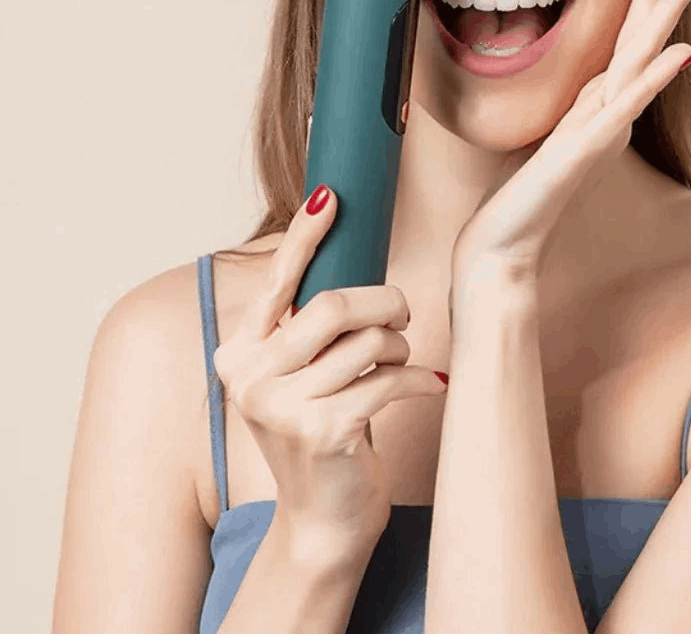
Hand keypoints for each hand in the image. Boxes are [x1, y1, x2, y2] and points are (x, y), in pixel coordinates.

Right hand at [212, 185, 447, 562]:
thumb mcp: (299, 375)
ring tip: (402, 362)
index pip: (276, 282)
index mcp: (239, 353)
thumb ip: (308, 325)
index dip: (305, 236)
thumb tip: (345, 250)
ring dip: (400, 346)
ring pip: (369, 341)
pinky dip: (418, 379)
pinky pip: (390, 379)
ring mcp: (282, 408)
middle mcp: (250, 378)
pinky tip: (426, 386)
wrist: (324, 518)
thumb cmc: (320, 428)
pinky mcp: (323, 431)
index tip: (330, 197)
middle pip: (334, 305)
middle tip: (404, 311)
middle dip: (385, 301)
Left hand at [450, 0, 690, 306]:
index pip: (627, 16)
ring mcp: (603, 123)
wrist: (507, 239)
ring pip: (643, 53)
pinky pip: (623, 108)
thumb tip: (597, 74)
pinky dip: (650, 80)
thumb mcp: (558, 125)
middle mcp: (609, 99)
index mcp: (599, 88)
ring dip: (671, 7)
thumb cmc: (530, 185)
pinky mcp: (586, 150)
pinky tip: (675, 54)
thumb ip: (583, 99)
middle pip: (642, 21)